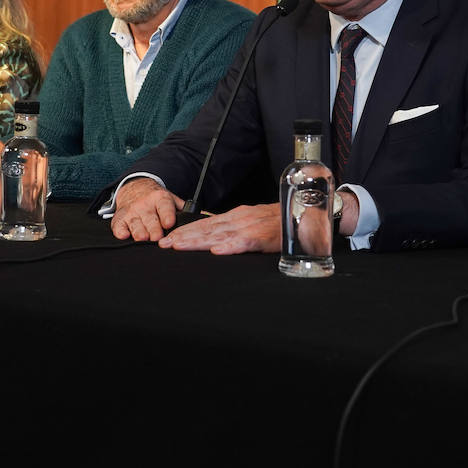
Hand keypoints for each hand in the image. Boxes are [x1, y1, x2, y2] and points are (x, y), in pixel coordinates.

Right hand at [110, 178, 182, 241]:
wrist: (135, 188)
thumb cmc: (157, 200)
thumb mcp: (171, 199)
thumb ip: (185, 209)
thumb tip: (204, 217)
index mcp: (160, 198)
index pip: (164, 207)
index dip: (166, 216)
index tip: (169, 224)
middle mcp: (145, 204)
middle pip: (150, 219)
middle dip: (154, 230)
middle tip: (158, 239)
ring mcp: (131, 211)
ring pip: (135, 223)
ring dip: (139, 232)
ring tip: (143, 239)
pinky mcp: (119, 218)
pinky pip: (118, 226)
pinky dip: (120, 231)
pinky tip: (124, 235)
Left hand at [159, 203, 281, 254]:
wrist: (305, 216)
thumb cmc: (281, 223)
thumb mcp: (255, 223)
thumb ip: (237, 231)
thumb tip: (218, 241)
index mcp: (237, 217)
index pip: (205, 224)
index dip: (186, 231)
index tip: (168, 238)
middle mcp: (240, 219)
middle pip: (206, 229)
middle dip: (183, 236)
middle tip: (162, 243)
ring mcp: (251, 227)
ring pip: (219, 235)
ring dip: (197, 240)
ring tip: (178, 246)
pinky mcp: (264, 237)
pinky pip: (244, 242)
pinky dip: (230, 246)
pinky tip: (217, 251)